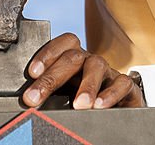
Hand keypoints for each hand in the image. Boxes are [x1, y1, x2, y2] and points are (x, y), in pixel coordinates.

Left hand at [22, 33, 144, 109]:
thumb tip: (27, 102)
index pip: (63, 44)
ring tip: (78, 105)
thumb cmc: (84, 103)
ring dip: (86, 85)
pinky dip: (111, 94)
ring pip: (97, 65)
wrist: (120, 112)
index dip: (47, 54)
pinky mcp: (127, 87)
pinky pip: (122, 83)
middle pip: (72, 57)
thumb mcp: (63, 96)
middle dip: (51, 77)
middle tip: (34, 98)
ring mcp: (109, 73)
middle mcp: (89, 62)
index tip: (32, 73)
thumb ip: (49, 94)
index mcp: (74, 60)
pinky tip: (99, 106)